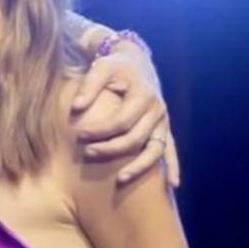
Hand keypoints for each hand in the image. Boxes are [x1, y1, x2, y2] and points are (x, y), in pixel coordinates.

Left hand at [71, 51, 179, 187]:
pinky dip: (173, 167)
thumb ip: (89, 86)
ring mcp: (164, 121)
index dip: (101, 130)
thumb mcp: (102, 67)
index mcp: (143, 95)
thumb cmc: (116, 66)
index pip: (121, 120)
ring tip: (121, 179)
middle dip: (111, 149)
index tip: (80, 135)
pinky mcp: (165, 128)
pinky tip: (172, 186)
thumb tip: (75, 108)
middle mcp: (157, 110)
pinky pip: (170, 150)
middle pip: (136, 138)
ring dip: (139, 166)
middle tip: (88, 153)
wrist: (136, 62)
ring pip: (155, 150)